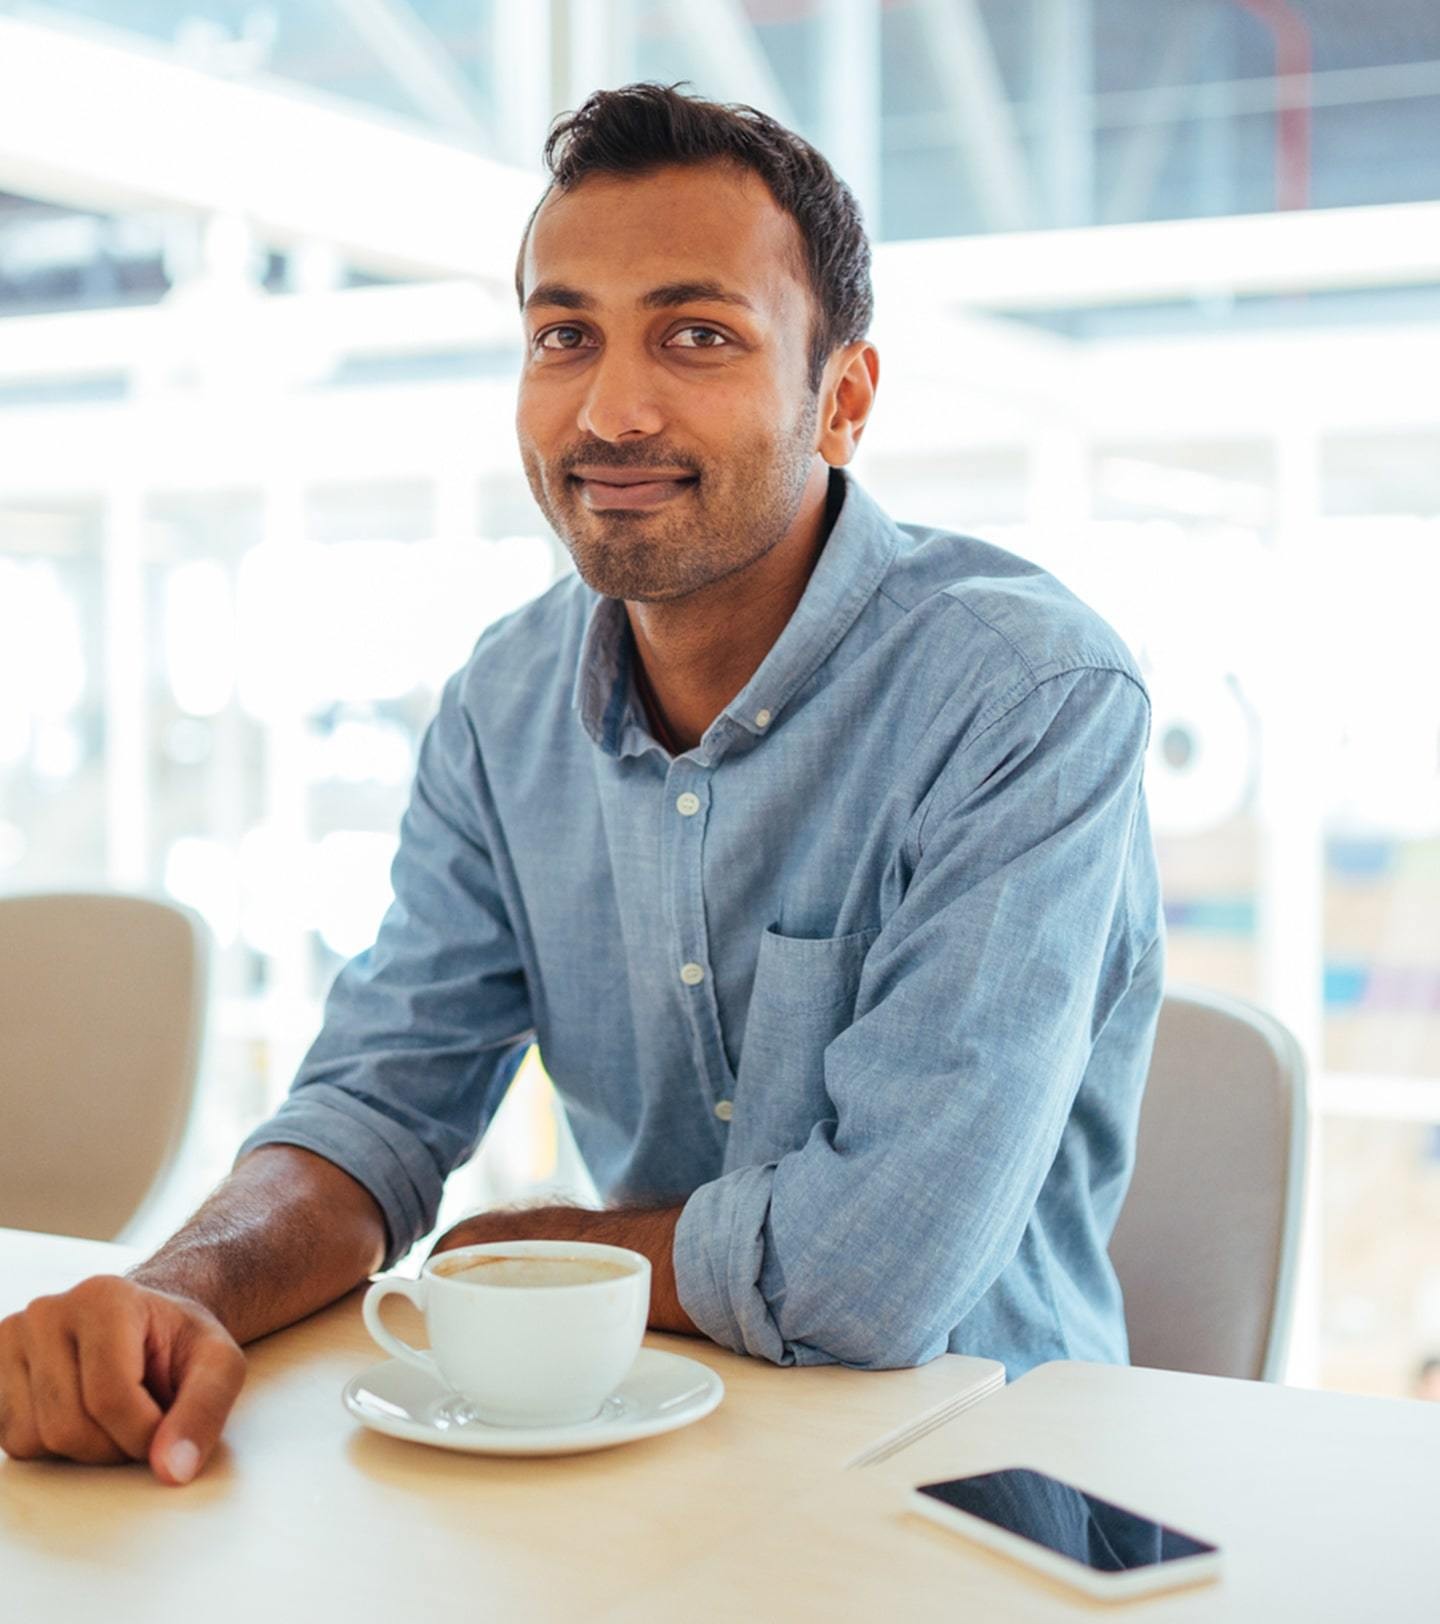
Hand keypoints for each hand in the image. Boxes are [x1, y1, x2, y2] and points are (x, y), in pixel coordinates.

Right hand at [0, 1275, 245, 1485]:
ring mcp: (11, 1340)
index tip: (167, 1434)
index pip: (110, 1397)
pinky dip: (52, 1447)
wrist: (147, 1327)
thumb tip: (173, 1470)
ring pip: (34, 1440)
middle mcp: (48, 1311)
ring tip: (114, 1416)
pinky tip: (81, 1415)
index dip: (142, 1435)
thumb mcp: (219, 1365)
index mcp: (105, 1297)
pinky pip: (13, 1442)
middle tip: (142, 1425)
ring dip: (83, 1450)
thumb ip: (205, 1410)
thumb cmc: (181, 1346)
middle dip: (113, 1447)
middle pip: (67, 1425)